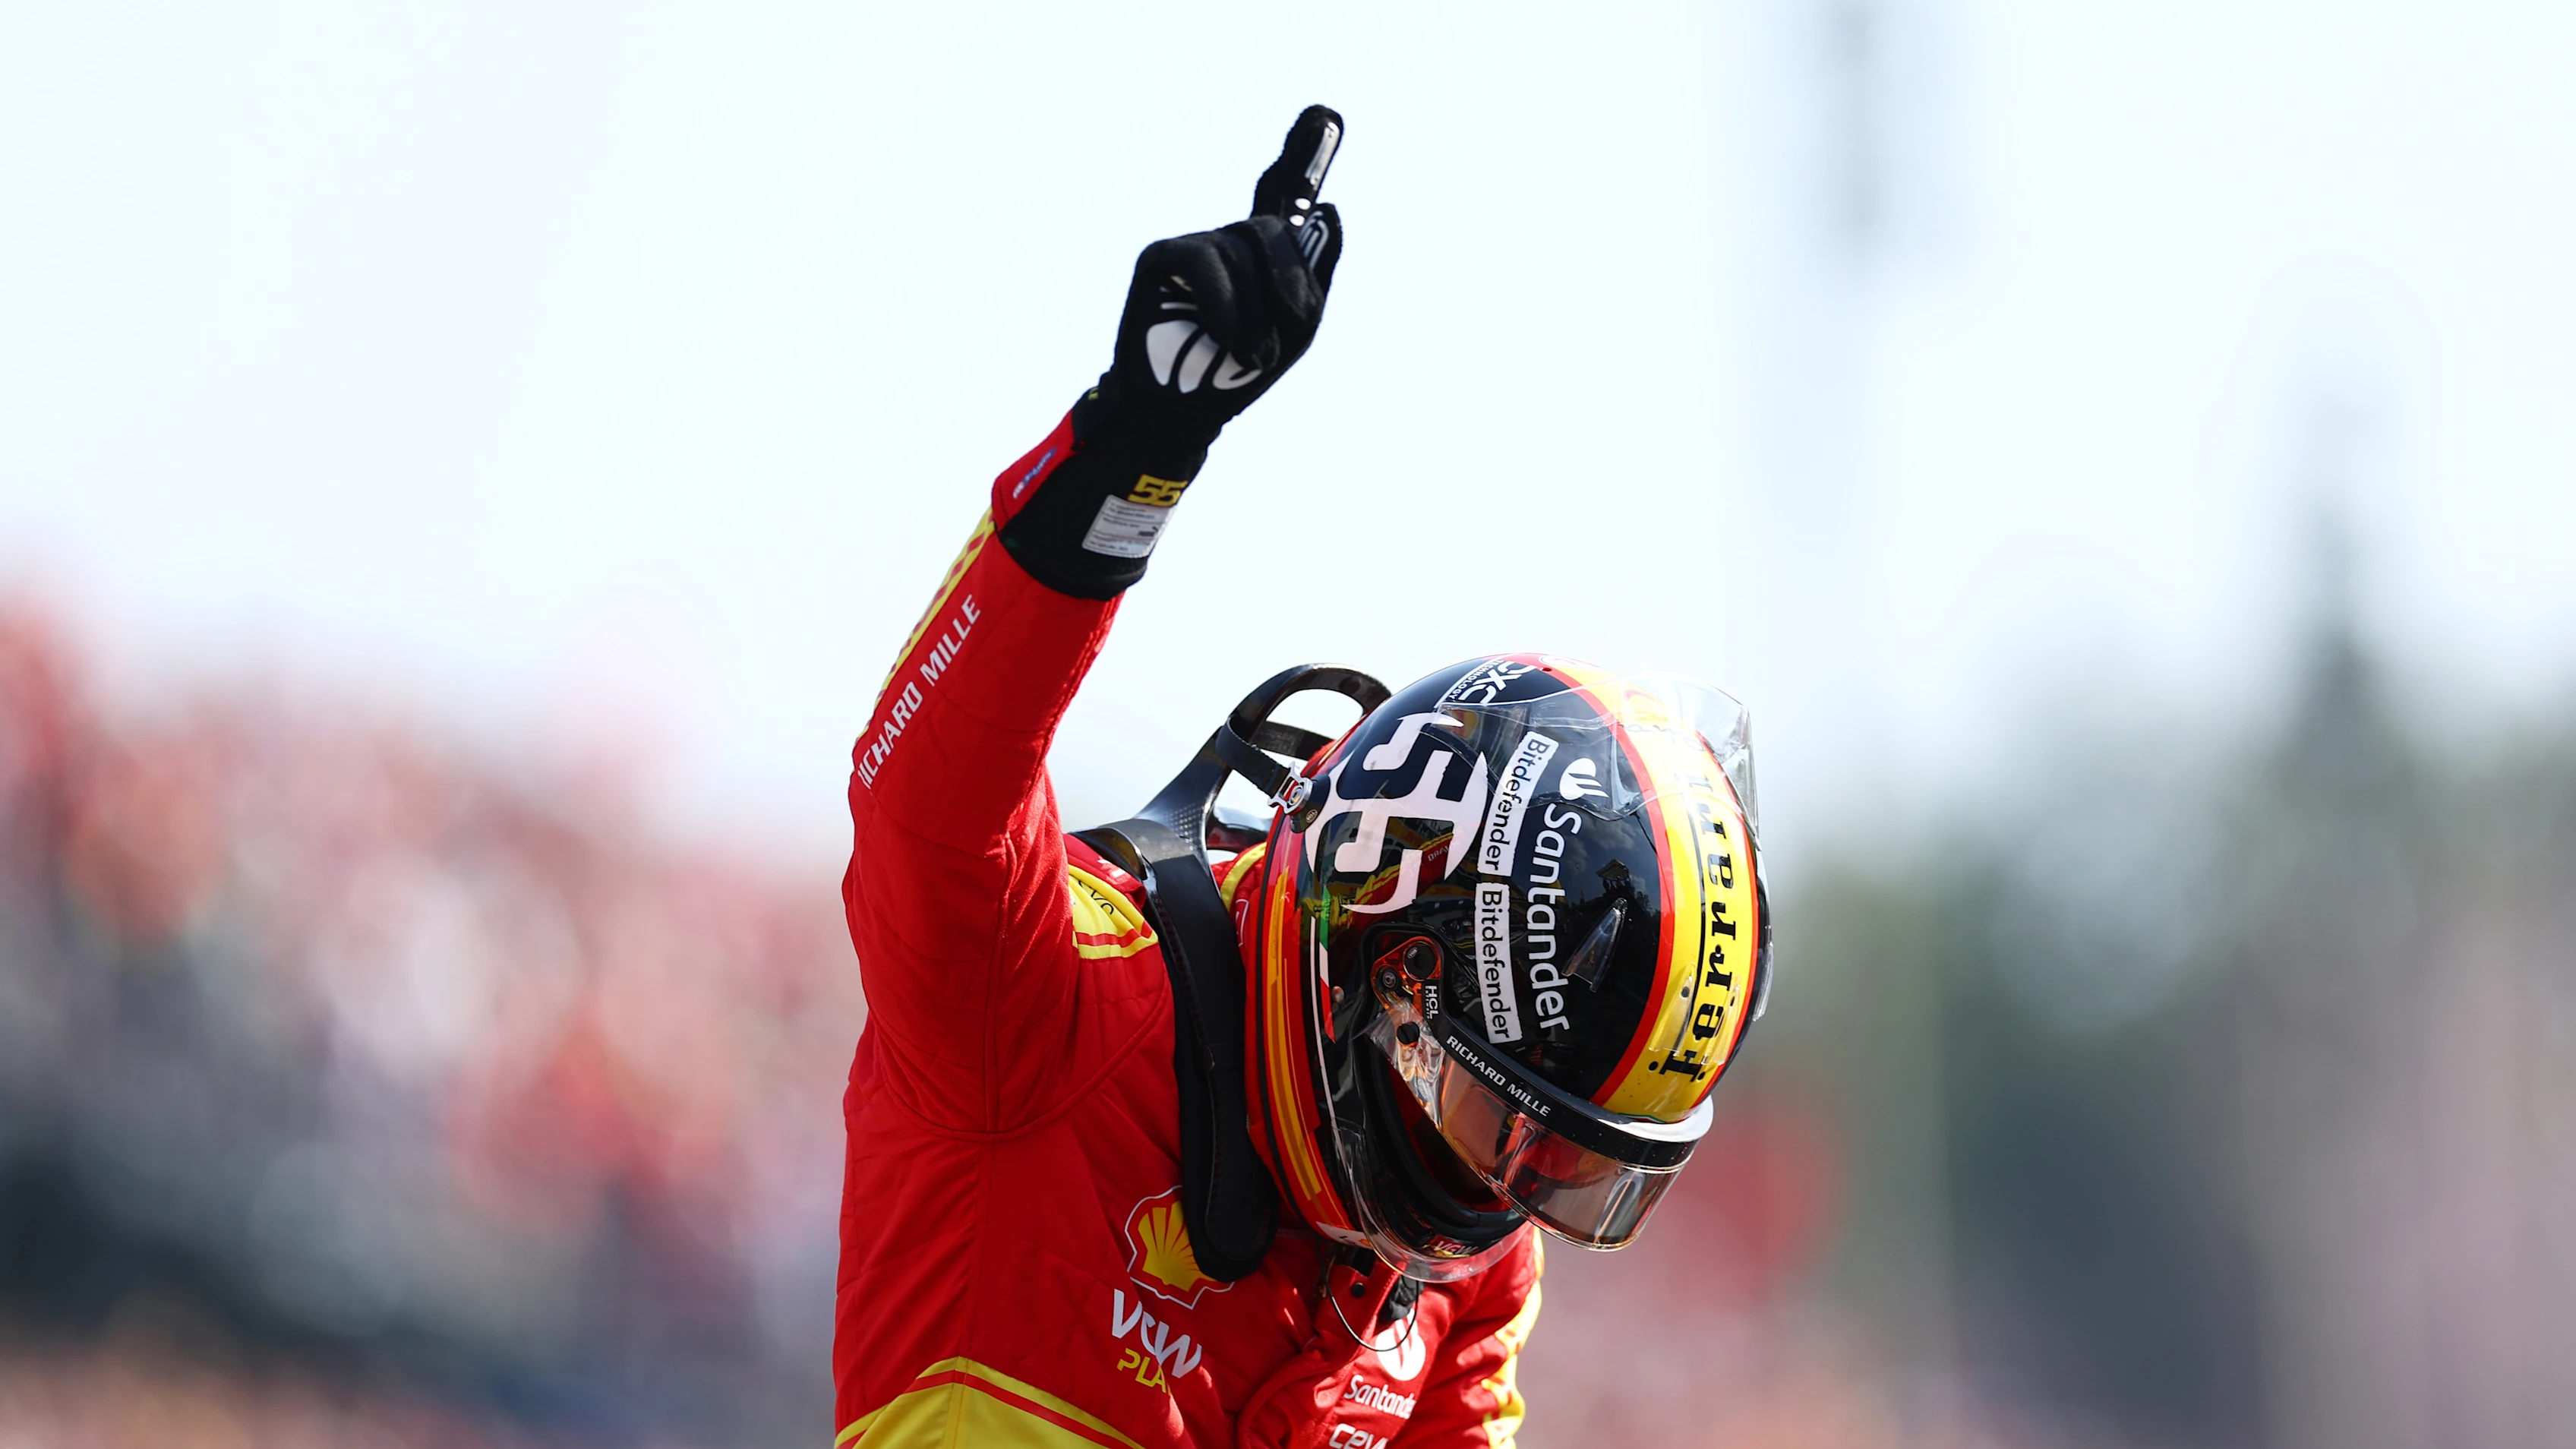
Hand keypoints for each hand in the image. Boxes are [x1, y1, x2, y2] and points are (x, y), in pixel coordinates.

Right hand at [998, 106, 1344, 599]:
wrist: (1180, 414)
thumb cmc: (1237, 375)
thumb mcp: (1296, 329)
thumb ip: (1315, 271)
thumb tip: (1330, 210)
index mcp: (1262, 257)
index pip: (1282, 195)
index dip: (1305, 155)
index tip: (1326, 116)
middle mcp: (1227, 241)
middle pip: (1272, 229)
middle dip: (1288, 285)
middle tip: (1279, 339)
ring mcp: (1194, 245)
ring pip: (1245, 249)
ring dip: (1258, 313)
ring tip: (1248, 356)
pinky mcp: (1163, 257)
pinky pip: (1209, 262)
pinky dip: (1230, 306)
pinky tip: (1233, 339)